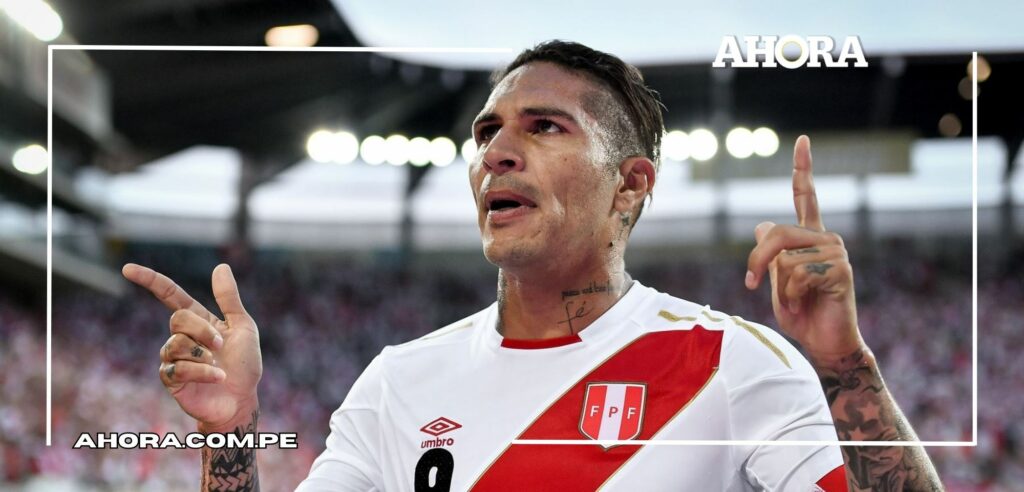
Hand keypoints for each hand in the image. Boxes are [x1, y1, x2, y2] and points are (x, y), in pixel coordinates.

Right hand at [123, 263, 261, 430]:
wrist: (242, 399)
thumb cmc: (245, 364)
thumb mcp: (243, 327)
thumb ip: (229, 299)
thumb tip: (220, 267)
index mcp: (198, 320)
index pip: (169, 295)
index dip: (150, 281)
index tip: (127, 269)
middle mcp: (181, 336)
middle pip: (178, 319)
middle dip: (202, 330)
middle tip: (221, 346)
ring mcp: (173, 358)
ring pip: (176, 344)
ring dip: (203, 354)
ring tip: (219, 366)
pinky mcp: (171, 379)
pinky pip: (178, 368)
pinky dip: (203, 371)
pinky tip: (217, 377)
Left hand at [744, 136, 864, 364]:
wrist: (825, 343)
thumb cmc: (801, 314)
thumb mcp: (776, 282)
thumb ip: (770, 256)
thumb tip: (760, 226)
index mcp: (810, 237)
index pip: (807, 197)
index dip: (803, 169)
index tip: (802, 140)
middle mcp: (826, 239)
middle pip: (774, 234)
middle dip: (756, 261)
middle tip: (750, 283)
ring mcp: (836, 252)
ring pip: (784, 259)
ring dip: (779, 287)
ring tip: (795, 301)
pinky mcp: (840, 269)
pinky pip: (797, 273)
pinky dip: (790, 294)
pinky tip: (805, 303)